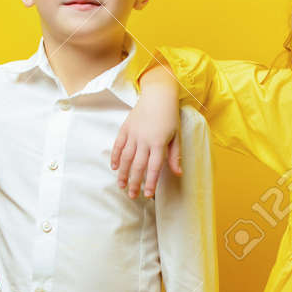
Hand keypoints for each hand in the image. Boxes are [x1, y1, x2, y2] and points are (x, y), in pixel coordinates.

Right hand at [110, 64, 181, 198]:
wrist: (158, 95)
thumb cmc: (170, 116)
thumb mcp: (176, 136)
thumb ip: (175, 156)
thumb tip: (177, 173)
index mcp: (159, 143)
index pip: (154, 168)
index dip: (151, 183)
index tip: (148, 195)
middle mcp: (144, 140)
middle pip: (138, 166)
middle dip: (134, 182)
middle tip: (132, 195)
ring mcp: (133, 134)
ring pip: (125, 157)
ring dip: (122, 173)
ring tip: (121, 185)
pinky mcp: (125, 128)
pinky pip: (118, 145)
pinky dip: (115, 156)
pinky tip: (114, 167)